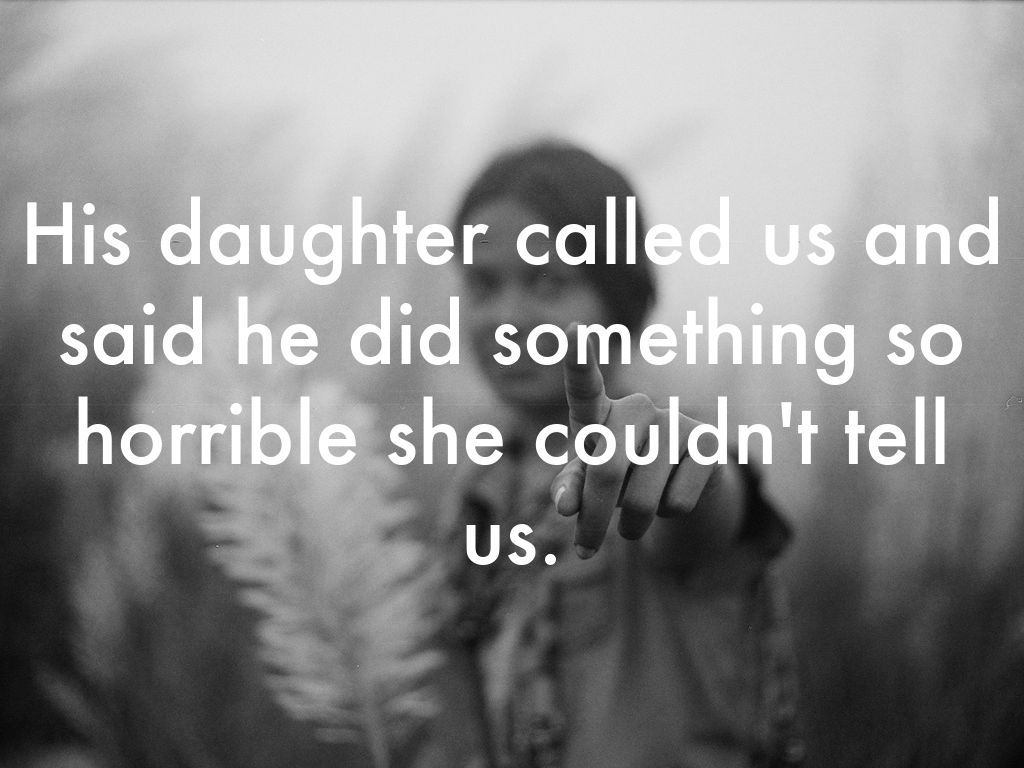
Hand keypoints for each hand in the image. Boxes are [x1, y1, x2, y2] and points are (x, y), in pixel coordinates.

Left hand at [550, 336, 719, 559]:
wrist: (678, 475)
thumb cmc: (618, 473)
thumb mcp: (587, 480)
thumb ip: (571, 488)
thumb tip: (564, 505)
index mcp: (598, 412)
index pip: (584, 386)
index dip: (578, 360)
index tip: (571, 330)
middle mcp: (637, 407)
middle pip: (606, 471)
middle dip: (594, 521)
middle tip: (584, 551)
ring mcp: (676, 421)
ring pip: (643, 500)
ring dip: (632, 525)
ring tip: (635, 513)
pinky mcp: (709, 444)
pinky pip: (677, 504)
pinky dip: (667, 518)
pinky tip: (672, 495)